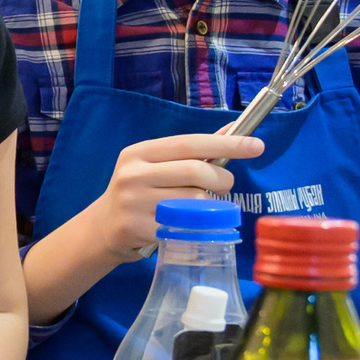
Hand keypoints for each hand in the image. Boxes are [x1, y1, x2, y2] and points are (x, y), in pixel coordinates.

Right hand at [88, 133, 261, 260]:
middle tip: (226, 185)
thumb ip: (192, 152)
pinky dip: (198, 225)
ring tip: (203, 207)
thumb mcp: (156, 167)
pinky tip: (191, 224)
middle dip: (221, 178)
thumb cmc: (139, 193)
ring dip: (210, 205)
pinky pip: (185, 226)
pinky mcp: (137, 228)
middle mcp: (132, 175)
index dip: (226, 144)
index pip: (189, 144)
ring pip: (193, 201)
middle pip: (194, 171)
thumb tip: (234, 131)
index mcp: (138, 153)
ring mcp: (133, 203)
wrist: (102, 228)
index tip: (257, 145)